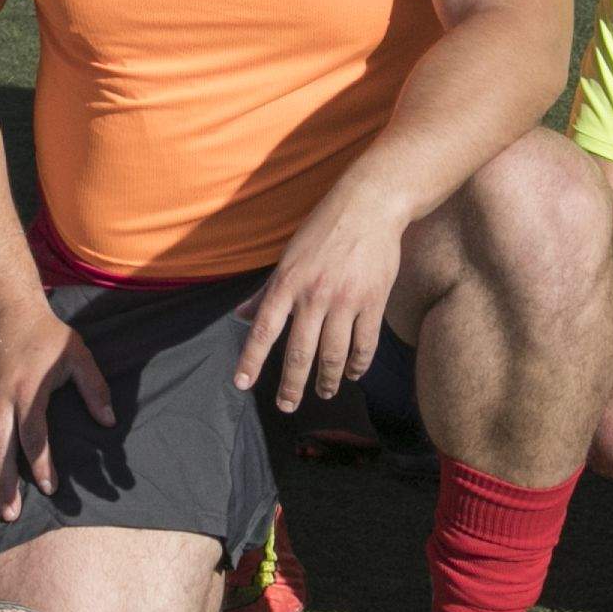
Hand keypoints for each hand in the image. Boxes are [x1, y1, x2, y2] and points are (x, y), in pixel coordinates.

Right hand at [0, 299, 115, 524]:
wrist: (8, 313)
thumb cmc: (48, 337)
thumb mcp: (78, 355)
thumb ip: (94, 388)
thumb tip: (109, 420)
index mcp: (28, 391)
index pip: (33, 436)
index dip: (41, 464)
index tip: (49, 488)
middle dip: (3, 485)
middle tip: (9, 515)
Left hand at [235, 179, 409, 413]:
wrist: (369, 205)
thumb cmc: (323, 230)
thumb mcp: (287, 257)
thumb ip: (265, 291)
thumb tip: (238, 316)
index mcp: (288, 282)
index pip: (263, 329)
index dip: (251, 360)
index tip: (242, 384)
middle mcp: (314, 294)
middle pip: (300, 352)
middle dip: (291, 385)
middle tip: (287, 406)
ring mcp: (346, 299)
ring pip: (334, 355)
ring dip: (328, 381)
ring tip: (325, 392)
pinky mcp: (374, 301)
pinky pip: (365, 344)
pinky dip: (358, 365)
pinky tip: (353, 374)